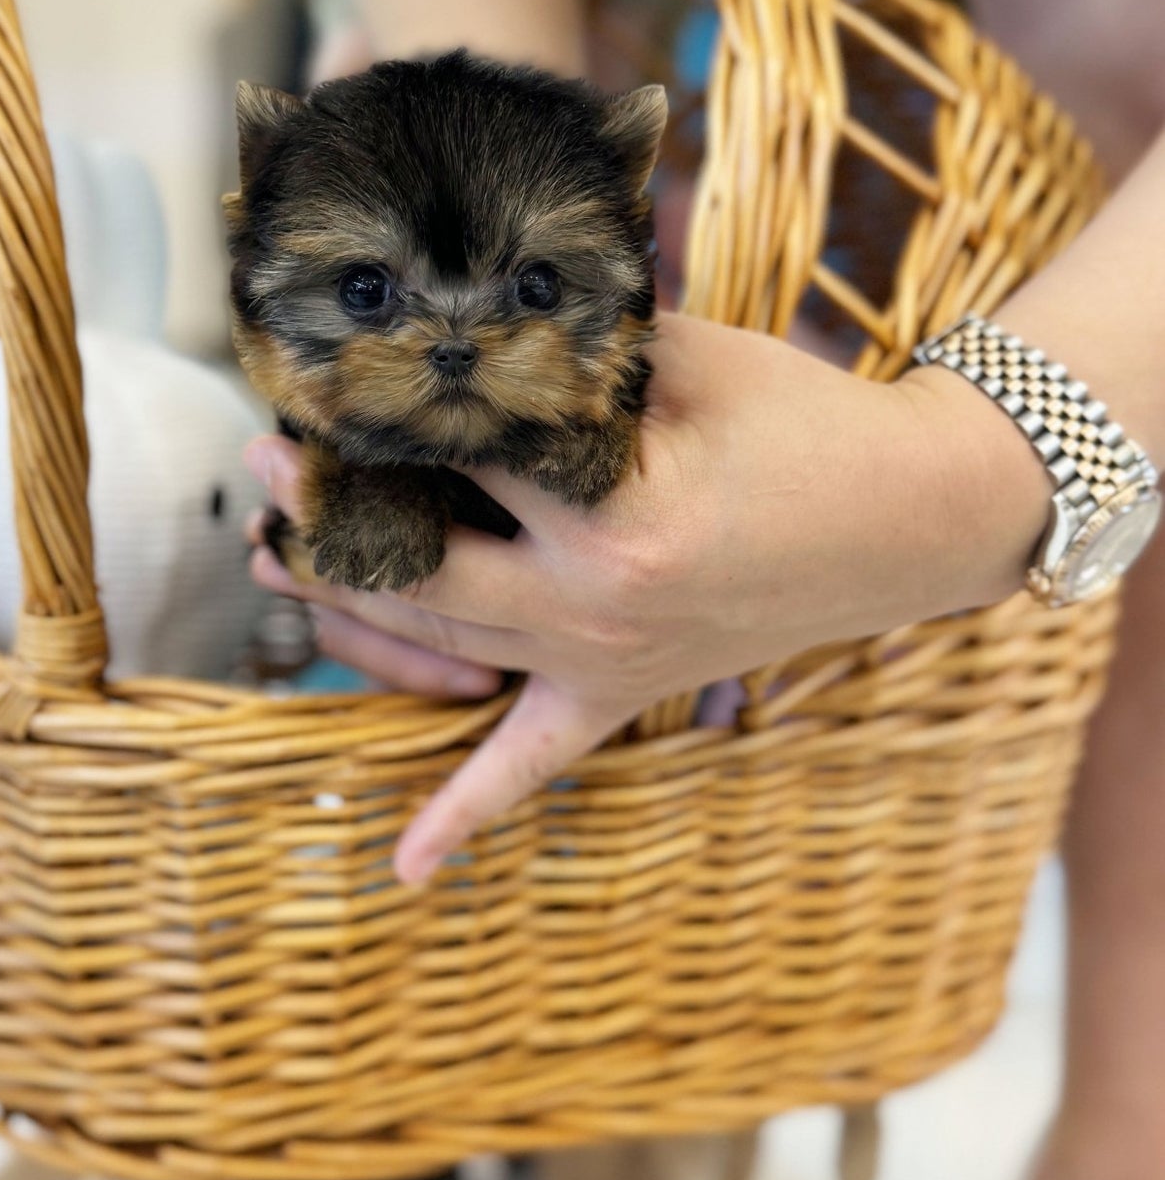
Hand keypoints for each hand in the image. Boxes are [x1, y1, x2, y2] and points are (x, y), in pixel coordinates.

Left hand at [245, 313, 1049, 884]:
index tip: (317, 380)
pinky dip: (467, 813)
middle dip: (330, 514)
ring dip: (348, 612)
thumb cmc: (804, 421)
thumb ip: (575, 343)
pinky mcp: (621, 697)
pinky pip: (534, 766)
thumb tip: (460, 313)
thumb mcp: (690, 359)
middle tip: (264, 462)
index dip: (382, 415)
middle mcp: (594, 608)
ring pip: (440, 648)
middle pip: (420, 563)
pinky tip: (407, 867)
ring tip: (271, 559)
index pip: (460, 459)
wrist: (914, 519)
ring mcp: (603, 666)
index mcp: (612, 516)